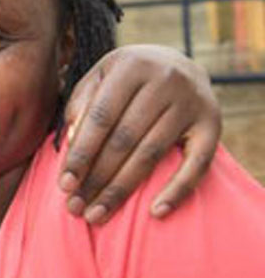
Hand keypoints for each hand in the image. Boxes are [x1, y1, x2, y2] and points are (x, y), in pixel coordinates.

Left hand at [59, 45, 220, 222]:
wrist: (178, 63)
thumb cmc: (125, 78)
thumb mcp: (99, 77)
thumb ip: (81, 105)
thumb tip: (71, 144)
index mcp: (131, 66)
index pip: (100, 118)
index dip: (80, 153)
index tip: (64, 185)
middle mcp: (166, 81)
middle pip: (124, 140)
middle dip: (96, 177)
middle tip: (76, 207)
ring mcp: (192, 102)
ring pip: (151, 154)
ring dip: (121, 189)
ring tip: (97, 215)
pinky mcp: (213, 123)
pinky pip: (197, 164)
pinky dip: (177, 190)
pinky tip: (156, 213)